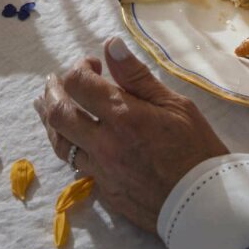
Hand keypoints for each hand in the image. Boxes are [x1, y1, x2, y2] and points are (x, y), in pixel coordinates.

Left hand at [35, 37, 228, 232]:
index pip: (79, 84)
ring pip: (59, 142)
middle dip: (52, 91)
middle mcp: (104, 143)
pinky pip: (75, 164)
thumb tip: (111, 45)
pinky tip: (69, 137)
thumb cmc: (196, 147)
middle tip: (54, 80)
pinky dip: (68, 144)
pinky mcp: (104, 190)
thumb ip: (137, 76)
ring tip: (47, 104)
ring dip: (50, 119)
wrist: (202, 203)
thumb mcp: (174, 103)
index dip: (79, 68)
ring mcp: (101, 170)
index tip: (93, 64)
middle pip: (59, 113)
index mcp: (123, 116)